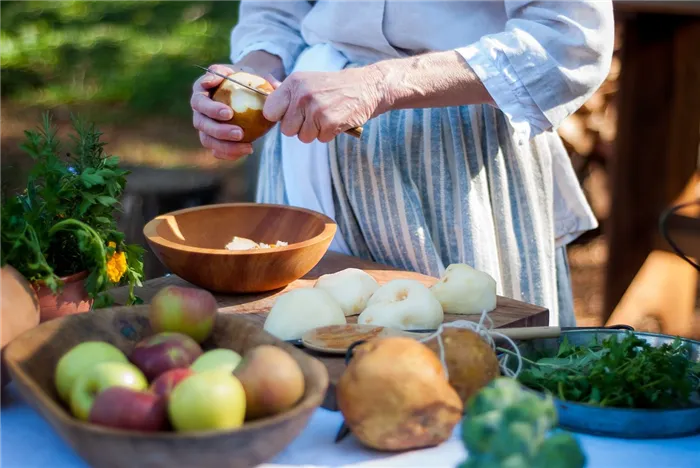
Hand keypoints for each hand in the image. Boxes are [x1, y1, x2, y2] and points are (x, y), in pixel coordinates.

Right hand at [191, 52, 283, 159]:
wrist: (248, 91)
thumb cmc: (247, 78)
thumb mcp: (253, 72)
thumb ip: (260, 76)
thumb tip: (275, 87)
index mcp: (201, 90)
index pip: (199, 100)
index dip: (211, 109)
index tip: (229, 113)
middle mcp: (199, 109)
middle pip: (200, 123)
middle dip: (219, 130)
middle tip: (239, 133)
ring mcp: (204, 126)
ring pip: (207, 140)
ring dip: (225, 146)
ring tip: (247, 147)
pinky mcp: (213, 139)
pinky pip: (217, 150)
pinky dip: (231, 153)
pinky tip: (248, 150)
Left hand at [262, 66, 384, 142]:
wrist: (367, 86)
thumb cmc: (335, 87)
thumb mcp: (308, 81)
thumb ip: (287, 93)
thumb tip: (265, 101)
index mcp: (294, 83)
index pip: (270, 111)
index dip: (280, 117)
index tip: (291, 115)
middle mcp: (302, 95)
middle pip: (286, 130)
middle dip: (299, 127)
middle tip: (314, 116)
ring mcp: (316, 110)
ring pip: (303, 137)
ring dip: (315, 132)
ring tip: (327, 116)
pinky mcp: (330, 123)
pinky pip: (321, 139)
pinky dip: (329, 134)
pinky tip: (336, 120)